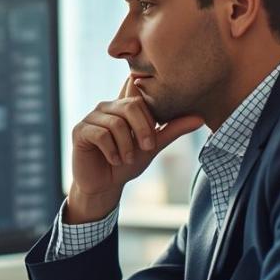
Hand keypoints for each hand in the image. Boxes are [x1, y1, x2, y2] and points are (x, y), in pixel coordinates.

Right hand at [67, 77, 201, 221]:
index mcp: (125, 106)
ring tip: (126, 159)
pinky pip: (100, 134)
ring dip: (126, 146)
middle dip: (143, 129)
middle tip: (147, 148)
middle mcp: (108, 106)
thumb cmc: (127, 163)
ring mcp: (92, 117)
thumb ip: (173, 130)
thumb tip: (200, 118)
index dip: (150, 114)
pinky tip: (113, 160)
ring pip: (116, 123)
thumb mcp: (154, 146)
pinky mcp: (80, 131)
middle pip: (131, 104)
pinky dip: (111, 150)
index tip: (152, 138)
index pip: (141, 94)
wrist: (105, 186)